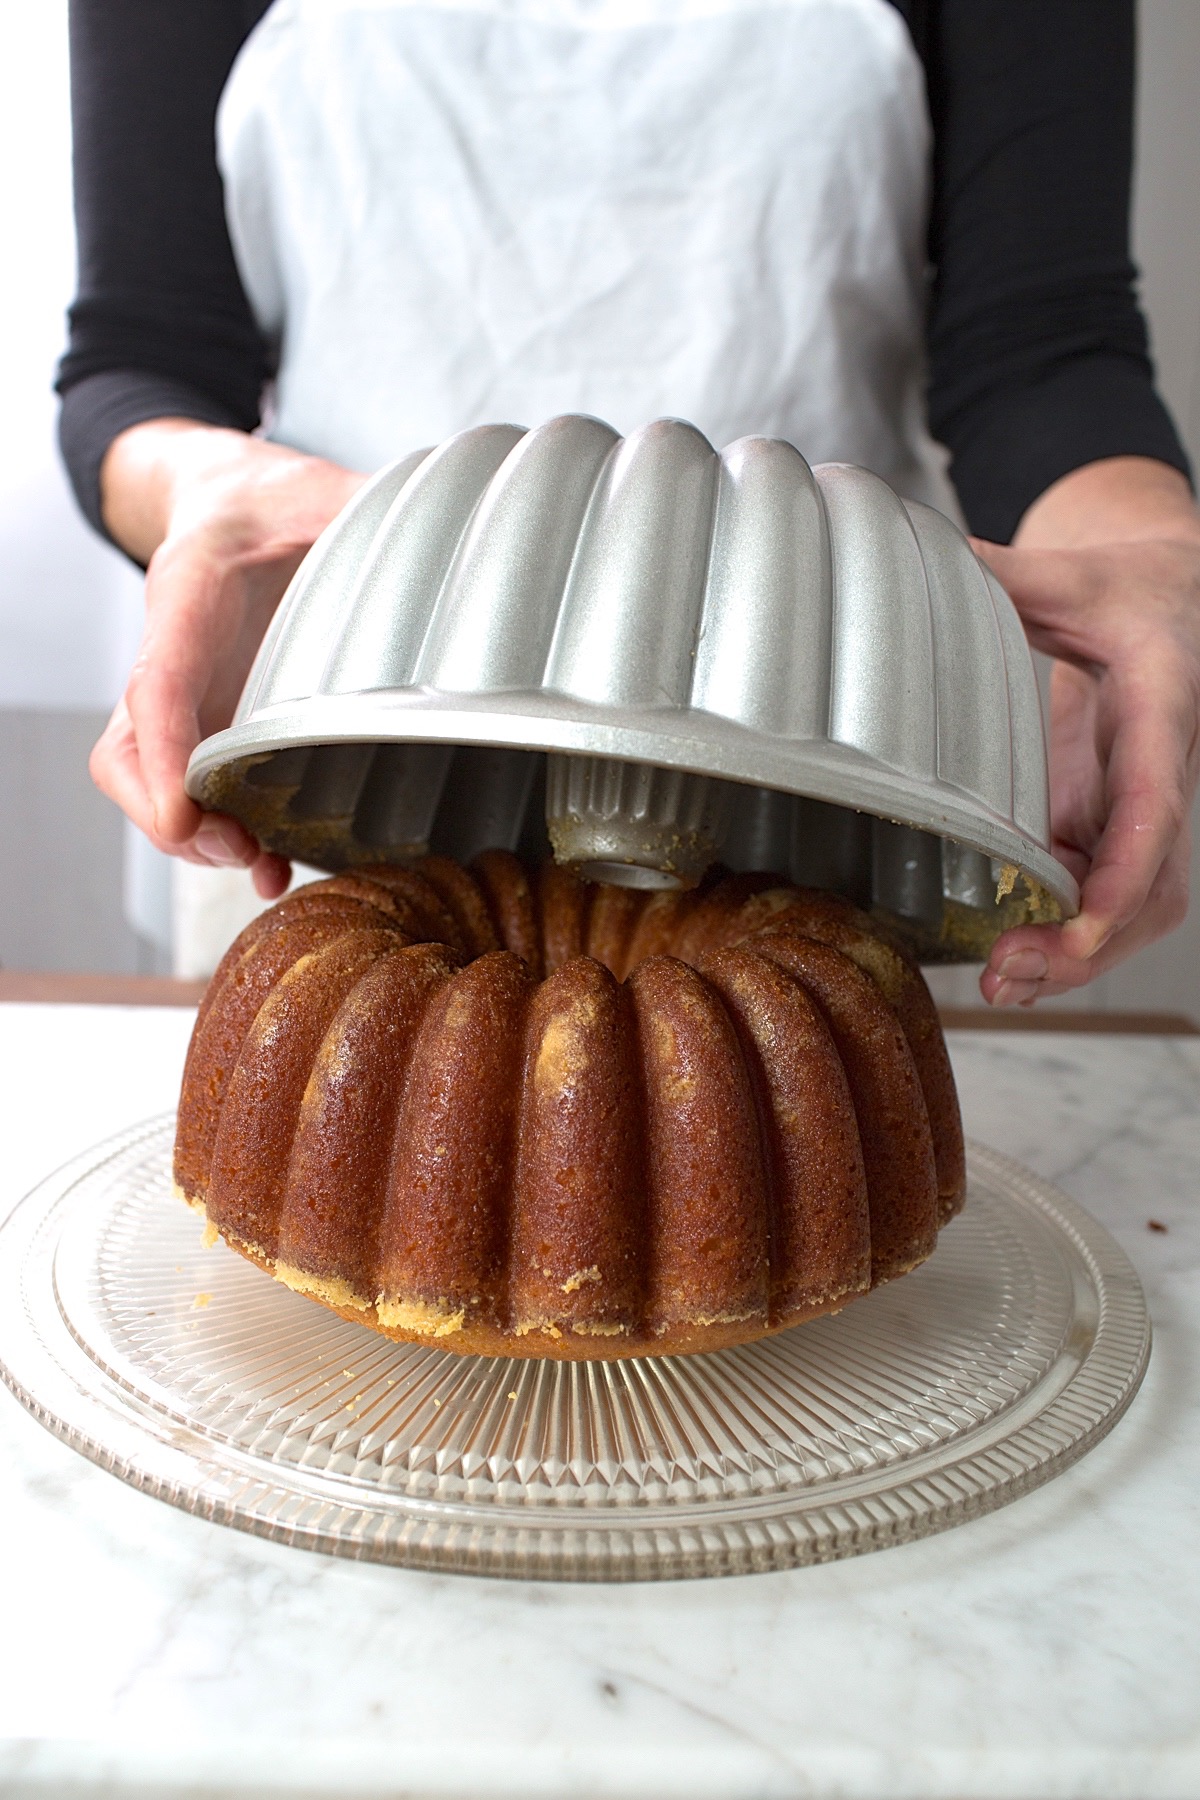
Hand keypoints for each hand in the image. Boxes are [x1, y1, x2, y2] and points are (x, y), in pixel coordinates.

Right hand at [91, 421, 364, 896]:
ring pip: (152, 780)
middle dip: (175, 814)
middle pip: (133, 750)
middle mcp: (175, 652)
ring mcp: (189, 695)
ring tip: (262, 868)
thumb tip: (455, 526)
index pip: (160, 676)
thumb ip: (372, 509)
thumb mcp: (324, 488)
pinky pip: (190, 788)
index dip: (164, 747)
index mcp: (192, 590)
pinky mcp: (212, 722)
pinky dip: (217, 834)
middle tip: (242, 849)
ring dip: (195, 837)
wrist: (240, 501)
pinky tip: (273, 864)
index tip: (182, 812)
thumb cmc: (277, 501)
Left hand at [972, 458, 1199, 1004]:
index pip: (1156, 798)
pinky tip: (1013, 964)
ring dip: (1079, 956)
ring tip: (1004, 983)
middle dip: (1094, 940)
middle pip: (1157, 882)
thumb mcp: (1068, 573)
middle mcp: (1167, 771)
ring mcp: (1145, 808)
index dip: (1127, 866)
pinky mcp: (1115, 825)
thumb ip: (1005, 571)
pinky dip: (1067, 939)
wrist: (1172, 600)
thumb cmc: (1125, 589)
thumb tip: (933, 550)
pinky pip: (1107, 899)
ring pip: (1140, 906)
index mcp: (1162, 706)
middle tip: (1012, 971)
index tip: (1087, 917)